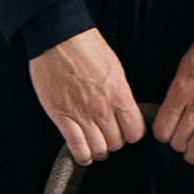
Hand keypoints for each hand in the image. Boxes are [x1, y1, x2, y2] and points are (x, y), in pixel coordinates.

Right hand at [29, 27, 146, 166]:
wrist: (58, 37)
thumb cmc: (86, 46)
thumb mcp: (115, 68)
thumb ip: (121, 93)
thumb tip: (125, 111)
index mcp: (119, 95)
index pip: (135, 131)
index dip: (132, 134)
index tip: (128, 131)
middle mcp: (102, 108)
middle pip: (117, 143)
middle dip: (115, 141)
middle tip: (110, 135)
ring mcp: (80, 114)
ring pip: (98, 149)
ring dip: (100, 150)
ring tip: (98, 145)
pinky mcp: (61, 116)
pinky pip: (76, 147)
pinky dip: (82, 156)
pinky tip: (85, 155)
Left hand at [153, 0, 193, 171]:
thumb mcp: (185, 65)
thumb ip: (178, 90)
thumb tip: (171, 111)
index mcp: (181, 89)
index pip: (163, 126)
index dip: (162, 135)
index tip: (166, 135)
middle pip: (179, 139)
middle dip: (177, 146)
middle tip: (181, 145)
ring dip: (192, 155)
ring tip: (193, 155)